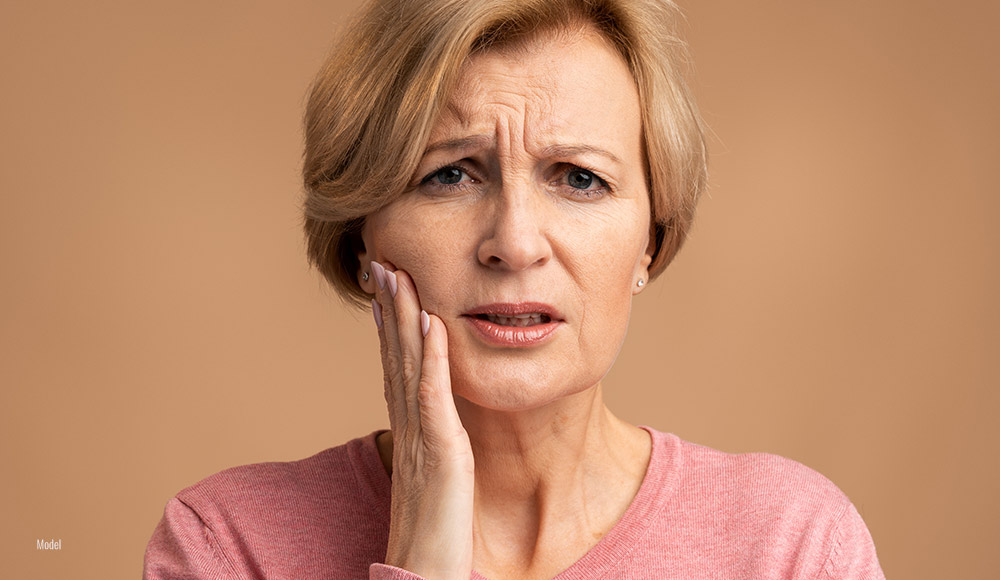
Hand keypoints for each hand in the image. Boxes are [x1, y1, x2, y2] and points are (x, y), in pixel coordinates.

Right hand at [370, 261, 474, 579]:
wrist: (424, 577)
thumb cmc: (432, 537)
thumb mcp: (431, 482)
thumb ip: (431, 449)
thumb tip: (432, 429)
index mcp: (408, 433)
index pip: (394, 368)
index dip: (388, 325)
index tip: (383, 288)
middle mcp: (408, 428)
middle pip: (394, 356)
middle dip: (389, 306)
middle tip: (380, 262)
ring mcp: (421, 438)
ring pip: (406, 365)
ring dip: (403, 317)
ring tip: (396, 274)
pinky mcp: (440, 453)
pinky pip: (432, 396)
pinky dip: (430, 357)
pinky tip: (431, 323)